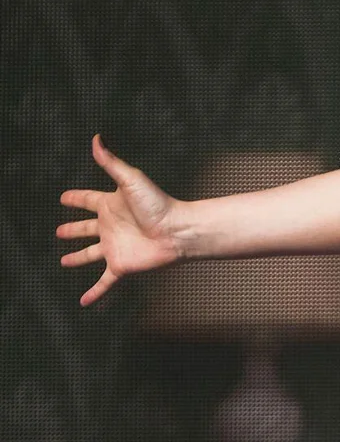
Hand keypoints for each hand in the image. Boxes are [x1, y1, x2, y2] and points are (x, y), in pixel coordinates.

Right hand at [56, 135, 190, 305]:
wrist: (178, 230)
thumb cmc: (158, 204)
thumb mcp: (130, 180)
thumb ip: (111, 162)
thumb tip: (96, 139)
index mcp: (110, 206)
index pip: (87, 200)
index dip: (75, 199)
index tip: (63, 197)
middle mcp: (111, 227)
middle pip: (85, 229)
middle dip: (72, 230)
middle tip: (59, 231)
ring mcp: (115, 247)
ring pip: (90, 255)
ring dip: (77, 258)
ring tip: (64, 261)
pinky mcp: (121, 265)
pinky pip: (104, 282)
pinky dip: (94, 293)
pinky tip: (84, 302)